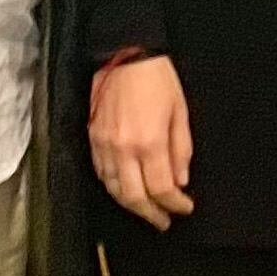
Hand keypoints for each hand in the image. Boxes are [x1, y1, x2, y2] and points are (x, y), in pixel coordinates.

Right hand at [90, 55, 194, 229]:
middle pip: (134, 198)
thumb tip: (181, 180)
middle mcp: (124, 149)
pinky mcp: (92, 138)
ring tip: (146, 210)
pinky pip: (100, 173)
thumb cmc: (157, 79)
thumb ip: (181, 150)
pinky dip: (113, 187)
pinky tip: (124, 189)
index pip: (162, 188)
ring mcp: (104, 145)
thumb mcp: (180, 113)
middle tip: (164, 221)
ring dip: (131, 205)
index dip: (175, 204)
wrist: (125, 54)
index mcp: (149, 143)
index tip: (184, 208)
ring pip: (114, 189)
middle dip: (151, 214)